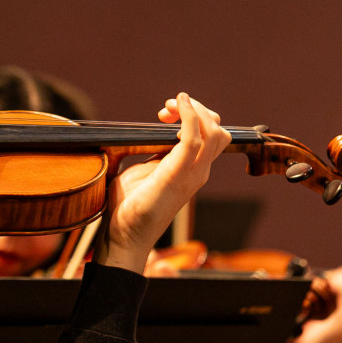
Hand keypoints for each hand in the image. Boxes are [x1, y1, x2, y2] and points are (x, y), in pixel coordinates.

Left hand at [93, 93, 230, 272]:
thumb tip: (157, 136)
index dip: (194, 115)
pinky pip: (194, 139)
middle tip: (167, 109)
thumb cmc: (129, 207)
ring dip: (193, 110)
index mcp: (191, 170)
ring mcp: (191, 174)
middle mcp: (197, 171)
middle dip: (197, 109)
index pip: (211, 136)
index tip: (165, 112)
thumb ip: (157, 154)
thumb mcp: (144, 171)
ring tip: (170, 106)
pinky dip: (188, 116)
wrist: (123, 236)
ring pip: (213, 132)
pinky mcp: (177, 174)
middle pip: (218, 130)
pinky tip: (176, 107)